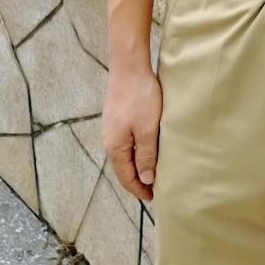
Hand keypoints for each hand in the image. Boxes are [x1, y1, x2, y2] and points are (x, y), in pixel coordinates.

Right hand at [103, 66, 162, 201]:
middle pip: (123, 168)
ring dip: (137, 165)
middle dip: (137, 180)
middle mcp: (109, 141)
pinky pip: (126, 142)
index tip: (153, 197)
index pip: (126, 177)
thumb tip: (146, 179)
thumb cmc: (140, 97)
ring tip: (152, 171)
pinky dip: (135, 151)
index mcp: (115, 148)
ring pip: (125, 155)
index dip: (139, 189)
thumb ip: (146, 156)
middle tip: (154, 188)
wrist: (128, 67)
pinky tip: (146, 149)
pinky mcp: (117, 118)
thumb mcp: (148, 129)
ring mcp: (112, 129)